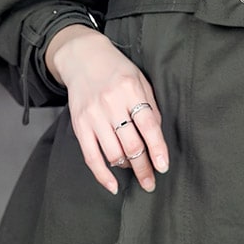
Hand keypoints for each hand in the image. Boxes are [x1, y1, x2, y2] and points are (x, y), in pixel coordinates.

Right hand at [45, 24, 169, 195]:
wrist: (83, 58)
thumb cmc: (118, 71)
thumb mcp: (140, 81)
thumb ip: (150, 107)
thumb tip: (157, 139)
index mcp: (131, 90)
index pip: (148, 125)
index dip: (157, 149)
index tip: (163, 167)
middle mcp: (111, 103)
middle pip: (131, 144)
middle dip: (144, 167)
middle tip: (151, 182)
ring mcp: (93, 115)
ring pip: (113, 153)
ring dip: (127, 167)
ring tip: (136, 170)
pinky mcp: (79, 125)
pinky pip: (90, 156)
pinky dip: (102, 174)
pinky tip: (113, 186)